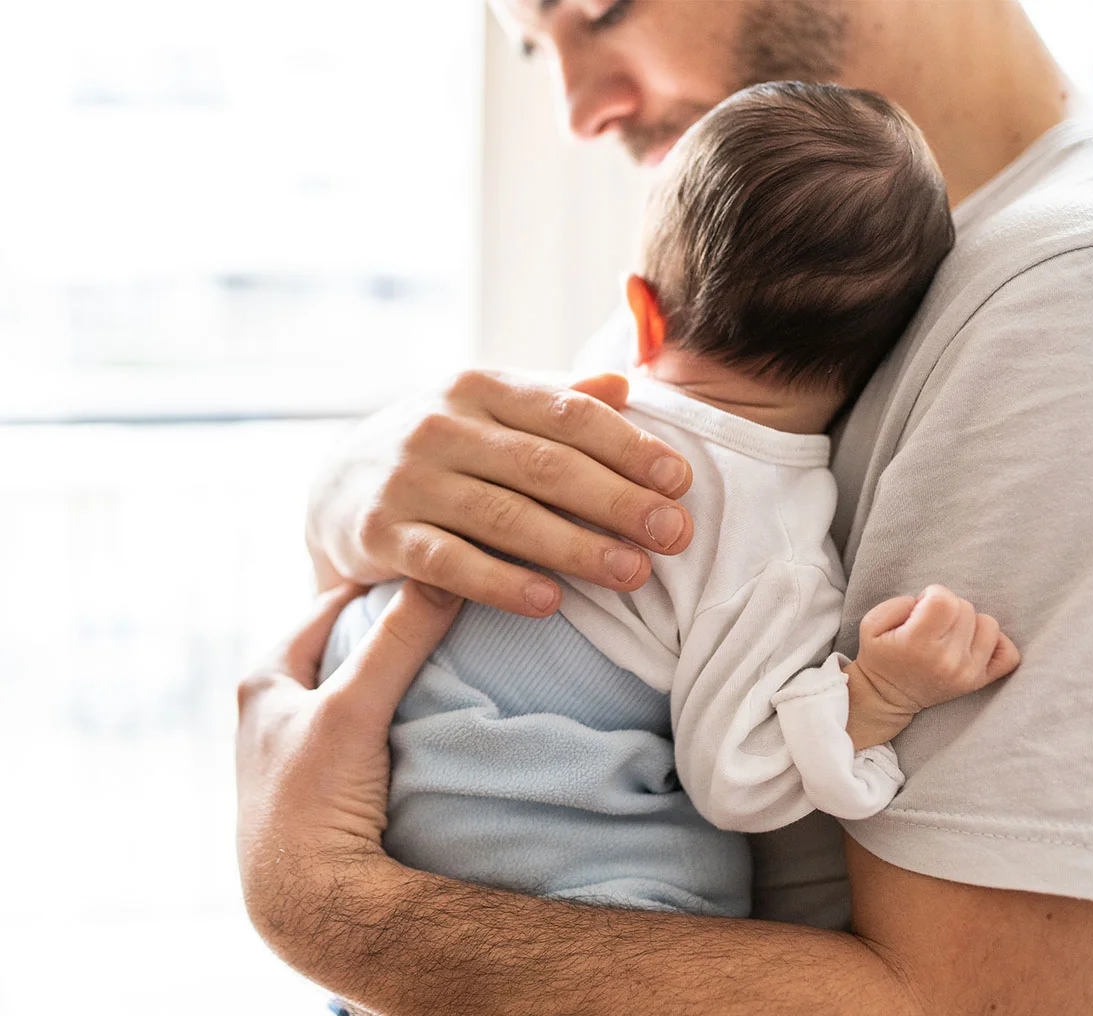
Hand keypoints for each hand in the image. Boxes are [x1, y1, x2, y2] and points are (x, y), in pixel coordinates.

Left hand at [236, 581, 461, 966]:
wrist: (309, 905)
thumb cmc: (313, 800)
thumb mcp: (354, 708)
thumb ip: (398, 641)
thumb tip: (444, 576)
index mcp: (263, 680)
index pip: (329, 605)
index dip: (378, 584)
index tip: (430, 567)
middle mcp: (272, 710)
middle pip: (342, 644)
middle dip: (388, 626)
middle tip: (444, 607)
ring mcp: (297, 749)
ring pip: (354, 688)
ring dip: (391, 672)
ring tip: (442, 655)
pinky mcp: (321, 784)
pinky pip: (364, 727)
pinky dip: (391, 712)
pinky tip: (423, 715)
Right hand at [306, 371, 694, 616]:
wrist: (337, 487)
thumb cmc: (443, 451)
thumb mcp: (490, 412)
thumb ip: (555, 400)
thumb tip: (624, 383)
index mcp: (481, 388)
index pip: (568, 414)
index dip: (629, 447)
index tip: (680, 480)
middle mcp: (441, 425)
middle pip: (545, 465)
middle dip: (618, 500)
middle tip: (675, 534)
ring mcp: (408, 479)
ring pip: (503, 516)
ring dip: (574, 547)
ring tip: (633, 574)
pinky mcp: (379, 534)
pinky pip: (448, 562)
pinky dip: (500, 583)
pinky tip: (550, 602)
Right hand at [844, 585, 1020, 748]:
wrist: (886, 697)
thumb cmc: (879, 656)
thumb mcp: (871, 624)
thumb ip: (899, 603)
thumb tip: (930, 602)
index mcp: (917, 644)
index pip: (944, 600)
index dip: (932, 594)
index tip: (922, 606)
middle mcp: (947, 660)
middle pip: (965, 608)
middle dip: (947, 608)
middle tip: (931, 623)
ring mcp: (967, 673)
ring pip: (988, 624)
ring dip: (969, 623)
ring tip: (949, 633)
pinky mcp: (979, 681)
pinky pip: (1009, 654)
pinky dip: (996, 643)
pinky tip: (973, 642)